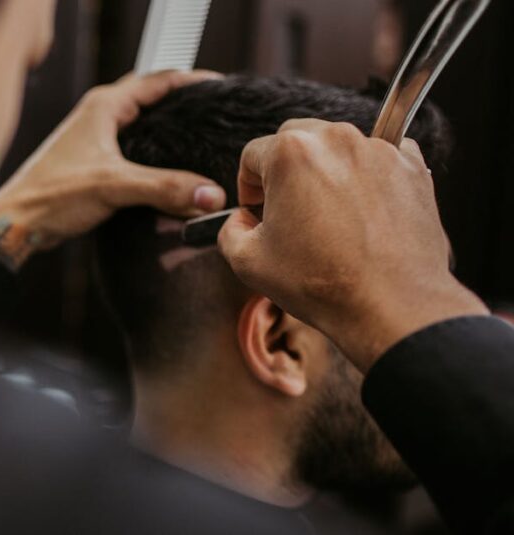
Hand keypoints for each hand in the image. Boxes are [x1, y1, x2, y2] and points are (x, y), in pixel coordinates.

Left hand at [0, 70, 226, 270]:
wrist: (17, 224)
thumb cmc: (49, 196)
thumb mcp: (113, 187)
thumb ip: (164, 188)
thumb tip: (209, 194)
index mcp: (104, 106)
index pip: (158, 80)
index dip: (193, 82)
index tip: (222, 90)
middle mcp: (98, 116)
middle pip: (151, 98)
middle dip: (183, 103)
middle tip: (215, 115)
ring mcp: (94, 138)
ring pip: (141, 124)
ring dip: (167, 128)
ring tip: (200, 139)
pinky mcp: (92, 162)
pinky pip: (132, 147)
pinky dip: (154, 152)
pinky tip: (169, 170)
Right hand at [218, 119, 488, 371]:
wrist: (392, 305)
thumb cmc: (321, 283)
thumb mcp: (248, 262)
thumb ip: (231, 230)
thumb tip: (242, 220)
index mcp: (290, 153)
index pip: (252, 155)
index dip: (247, 186)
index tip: (256, 210)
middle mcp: (336, 139)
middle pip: (296, 139)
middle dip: (285, 170)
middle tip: (289, 209)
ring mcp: (379, 149)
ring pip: (338, 147)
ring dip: (326, 172)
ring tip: (329, 217)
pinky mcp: (412, 166)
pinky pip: (379, 158)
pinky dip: (367, 176)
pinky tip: (362, 212)